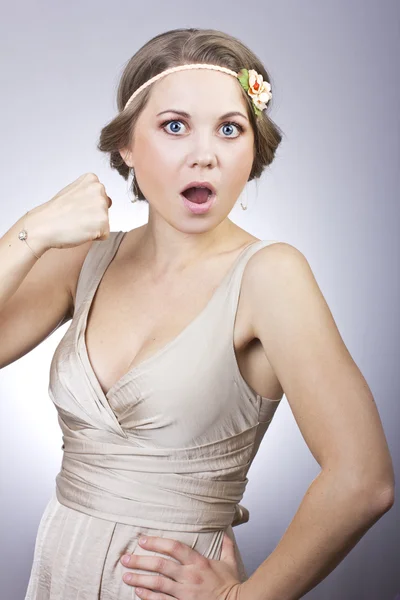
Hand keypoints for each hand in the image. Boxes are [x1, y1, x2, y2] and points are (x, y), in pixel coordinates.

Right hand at [26, 172, 112, 253]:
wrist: (43, 226)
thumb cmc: (55, 213)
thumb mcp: (73, 192)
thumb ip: (90, 194)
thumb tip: (109, 201)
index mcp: (92, 179)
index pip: (101, 198)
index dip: (87, 207)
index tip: (74, 207)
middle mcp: (99, 189)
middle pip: (105, 210)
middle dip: (93, 216)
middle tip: (74, 216)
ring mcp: (102, 205)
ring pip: (105, 222)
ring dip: (93, 227)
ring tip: (76, 223)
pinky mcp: (103, 221)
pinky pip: (104, 235)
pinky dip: (94, 237)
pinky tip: (81, 231)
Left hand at [120, 531, 244, 598]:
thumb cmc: (232, 586)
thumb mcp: (230, 563)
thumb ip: (226, 546)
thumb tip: (226, 531)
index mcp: (199, 562)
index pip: (174, 547)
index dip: (156, 542)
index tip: (142, 540)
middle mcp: (189, 575)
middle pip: (160, 564)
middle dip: (140, 560)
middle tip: (125, 558)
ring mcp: (185, 592)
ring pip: (157, 583)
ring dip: (139, 578)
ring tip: (125, 575)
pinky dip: (148, 596)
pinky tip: (138, 592)